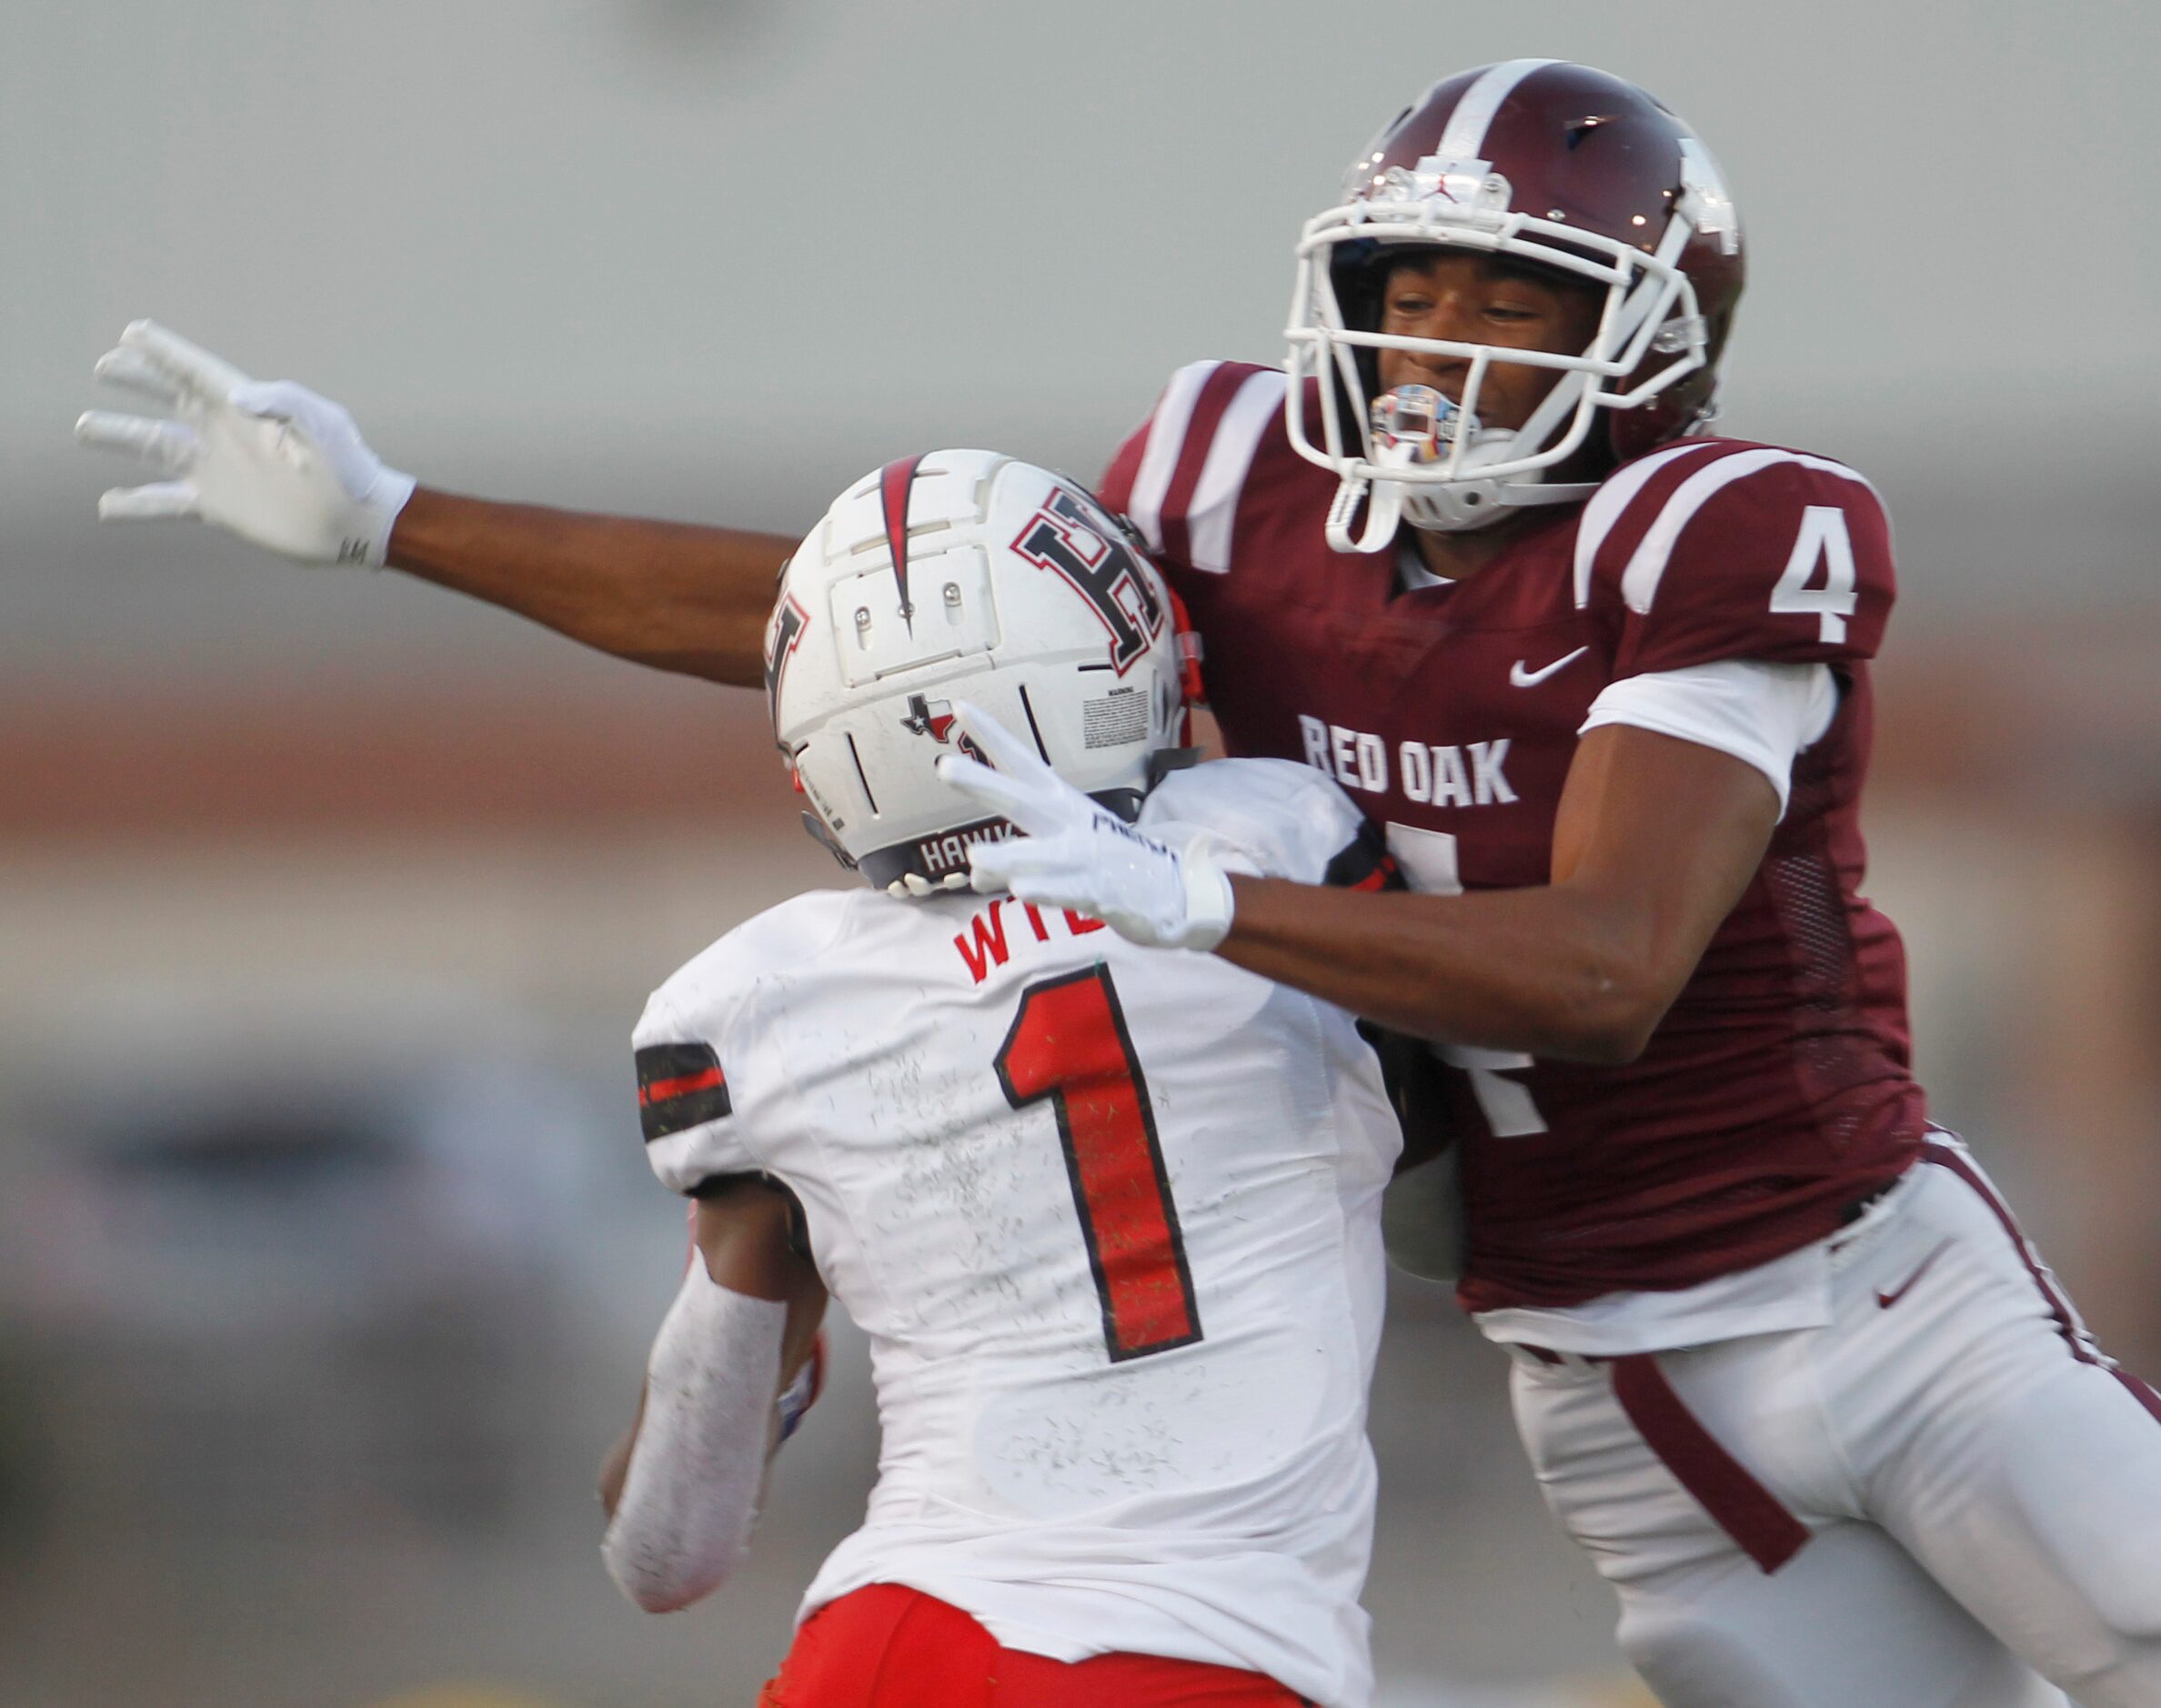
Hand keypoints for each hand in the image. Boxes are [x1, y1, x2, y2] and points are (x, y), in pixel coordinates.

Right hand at [75, 320, 415, 565]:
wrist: (356, 521)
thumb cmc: (347, 465)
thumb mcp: (323, 422)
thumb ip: (282, 400)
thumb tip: (237, 398)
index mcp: (247, 407)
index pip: (196, 370)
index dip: (165, 351)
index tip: (132, 333)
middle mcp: (225, 433)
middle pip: (168, 399)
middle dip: (136, 380)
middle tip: (104, 367)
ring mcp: (217, 469)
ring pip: (154, 448)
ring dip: (119, 437)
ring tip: (84, 428)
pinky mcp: (217, 506)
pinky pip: (165, 503)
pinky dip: (135, 505)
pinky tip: (106, 506)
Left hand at [935, 702, 1235, 951]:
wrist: (1173, 889)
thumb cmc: (1110, 864)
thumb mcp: (1060, 853)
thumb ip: (1012, 863)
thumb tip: (975, 875)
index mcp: (1062, 803)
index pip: (1022, 763)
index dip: (992, 736)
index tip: (960, 707)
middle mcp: (1071, 822)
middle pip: (1023, 799)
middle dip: (985, 784)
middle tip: (944, 767)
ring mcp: (1087, 856)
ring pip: (1043, 853)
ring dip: (1010, 855)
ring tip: (975, 858)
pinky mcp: (1102, 890)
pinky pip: (1069, 890)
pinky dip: (1048, 890)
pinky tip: (1022, 891)